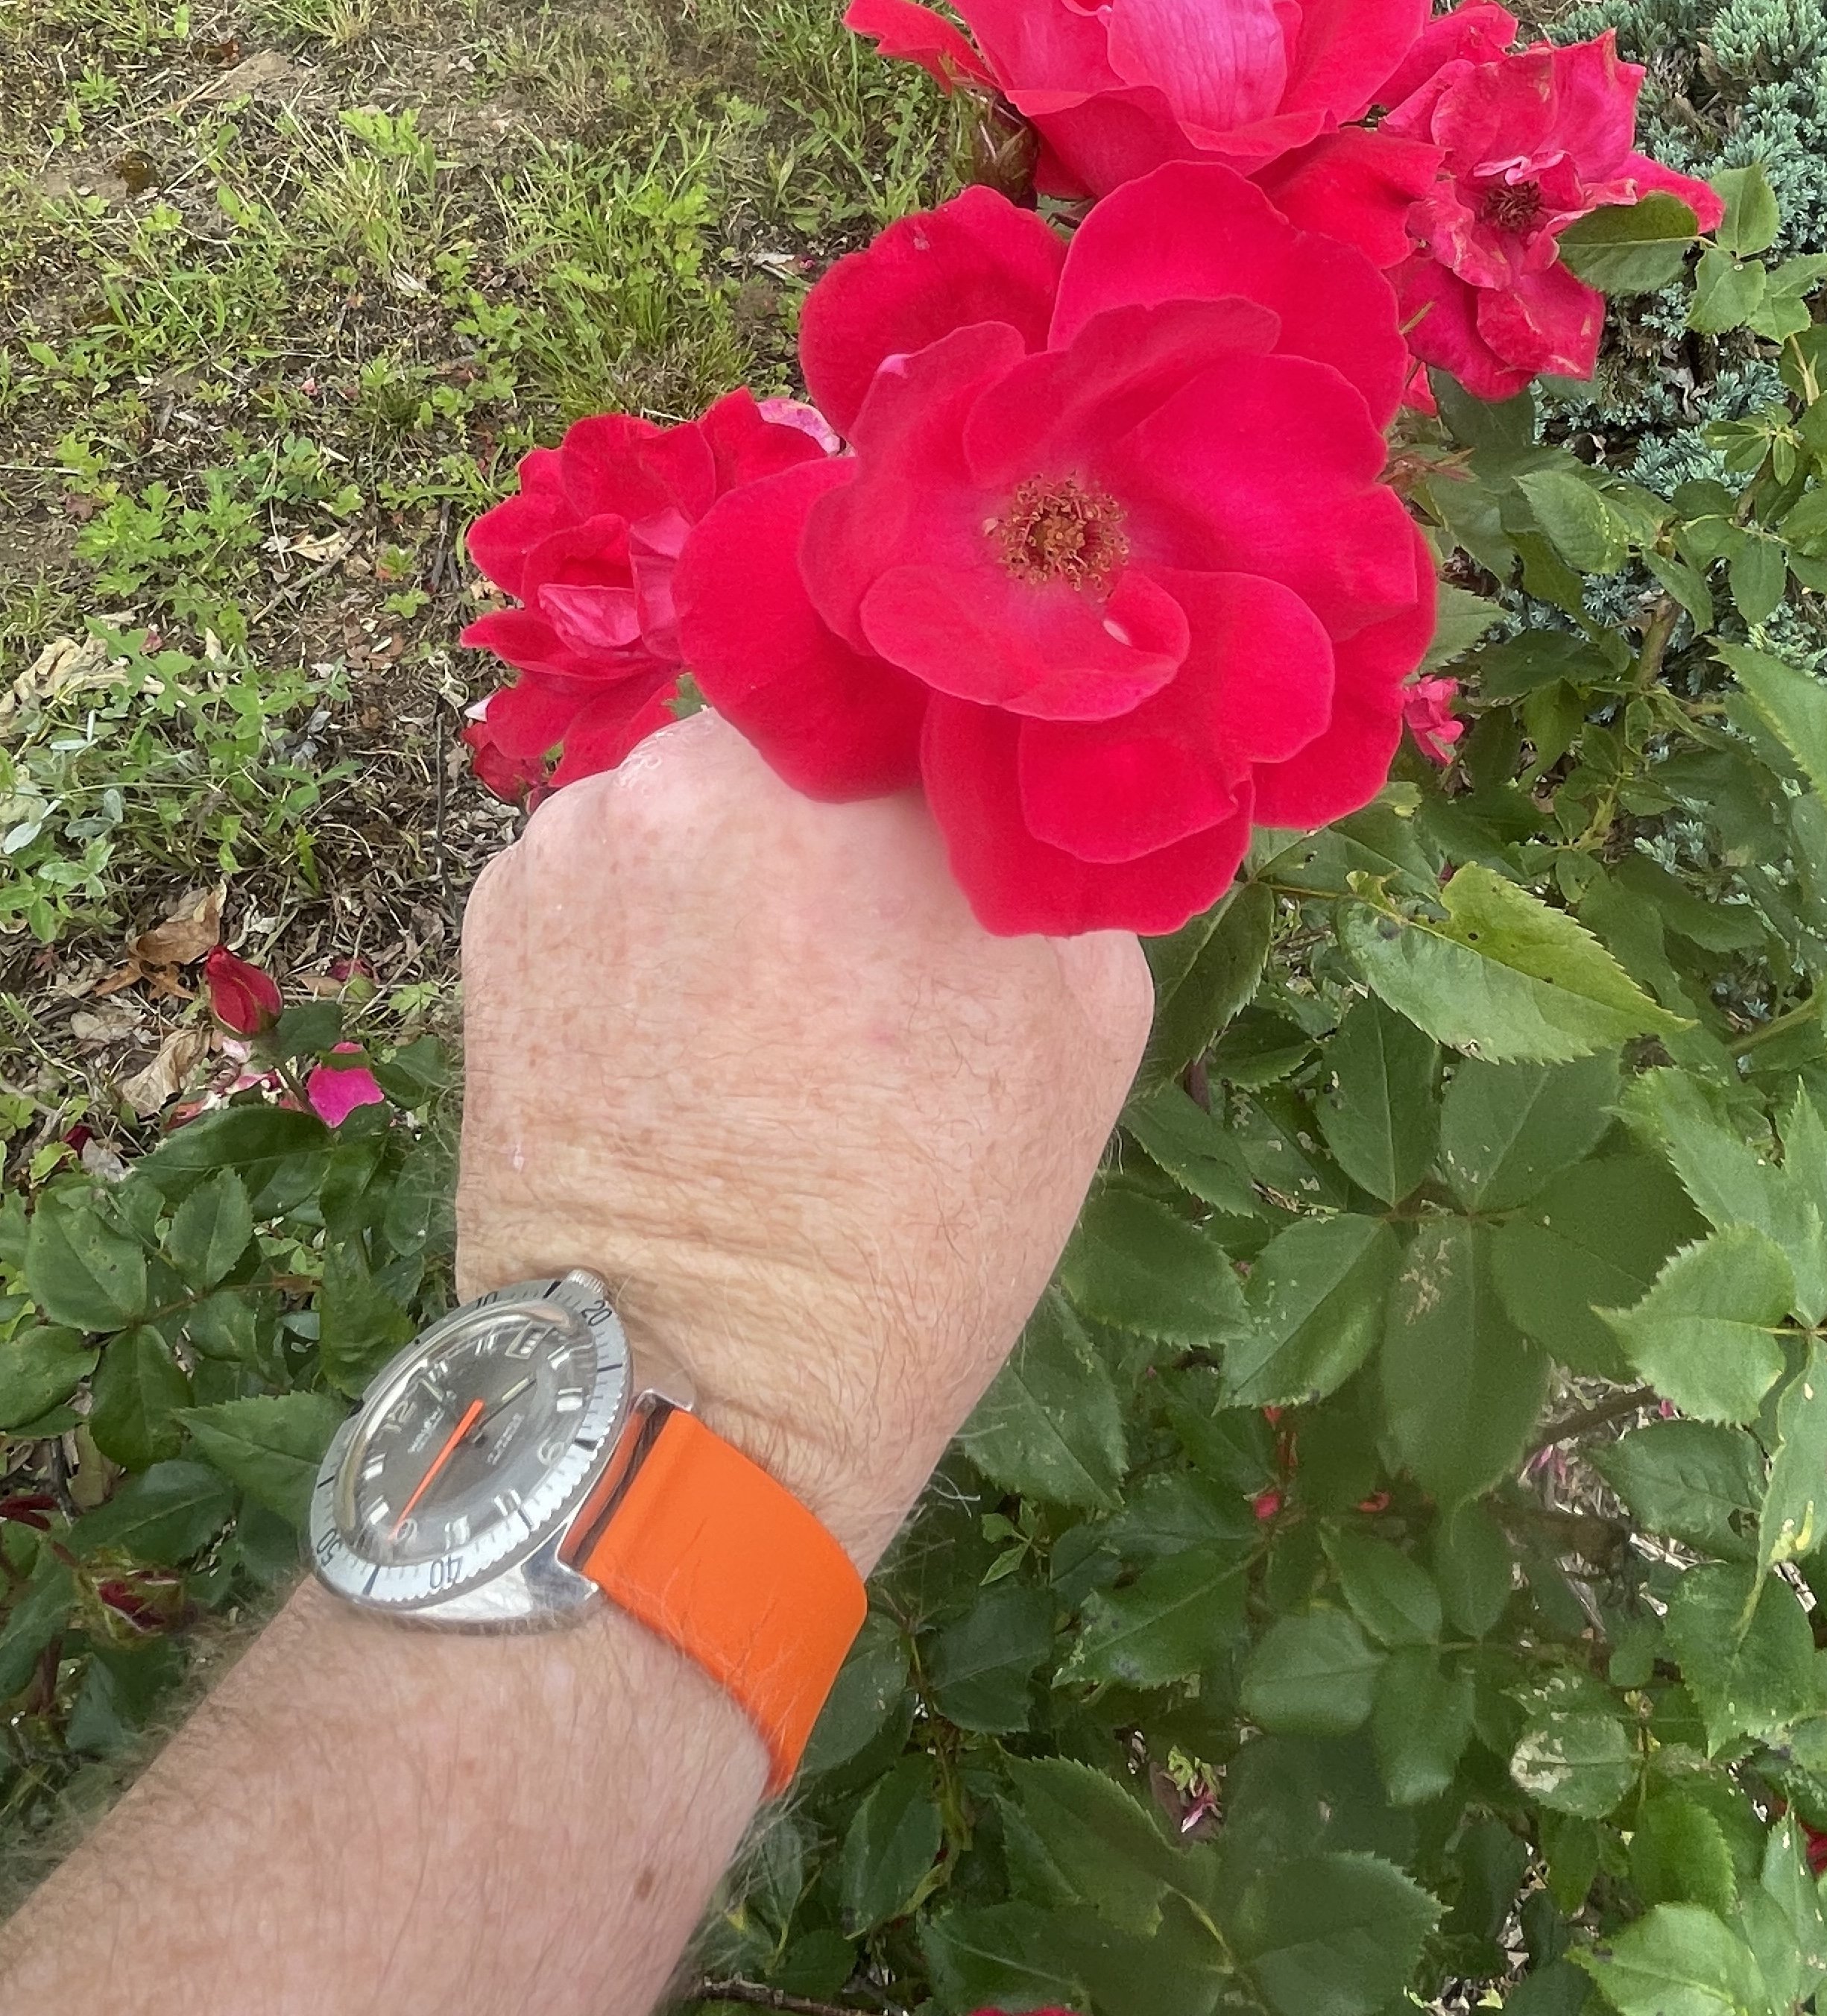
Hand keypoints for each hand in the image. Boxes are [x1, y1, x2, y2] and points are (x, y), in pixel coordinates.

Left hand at [456, 710, 1151, 1570]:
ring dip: (730, 866)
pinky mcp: (490, 911)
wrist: (696, 1395)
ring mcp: (571, 837)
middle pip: (796, 737)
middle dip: (832, 815)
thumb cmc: (924, 1223)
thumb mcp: (1085, 1017)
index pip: (925, 682)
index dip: (951, 750)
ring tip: (762, 1007)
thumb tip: (1016, 774)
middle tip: (865, 941)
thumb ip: (1048, 848)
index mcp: (856, 779)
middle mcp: (694, 770)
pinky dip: (643, 922)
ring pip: (690, 799)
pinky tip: (676, 1032)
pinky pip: (603, 868)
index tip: (969, 823)